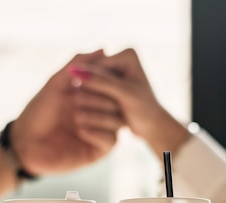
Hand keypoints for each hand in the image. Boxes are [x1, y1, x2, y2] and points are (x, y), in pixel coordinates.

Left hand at [11, 50, 122, 174]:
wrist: (25, 143)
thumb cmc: (38, 111)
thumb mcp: (57, 83)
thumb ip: (78, 65)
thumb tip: (103, 49)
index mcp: (92, 96)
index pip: (113, 85)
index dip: (103, 81)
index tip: (82, 82)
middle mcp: (99, 113)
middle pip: (118, 103)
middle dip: (98, 98)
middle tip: (76, 99)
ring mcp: (100, 132)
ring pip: (117, 121)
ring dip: (98, 115)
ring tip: (75, 116)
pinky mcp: (97, 151)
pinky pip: (111, 141)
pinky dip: (97, 133)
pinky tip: (79, 130)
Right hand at [69, 48, 189, 156]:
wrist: (150, 125)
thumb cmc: (142, 109)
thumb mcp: (123, 94)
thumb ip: (101, 82)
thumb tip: (75, 72)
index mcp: (127, 54)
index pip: (98, 65)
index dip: (88, 81)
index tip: (80, 95)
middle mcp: (121, 59)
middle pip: (94, 73)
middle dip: (89, 89)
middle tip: (82, 103)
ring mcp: (114, 72)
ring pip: (92, 82)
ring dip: (88, 95)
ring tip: (82, 107)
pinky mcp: (109, 85)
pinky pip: (94, 90)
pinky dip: (90, 100)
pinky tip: (84, 110)